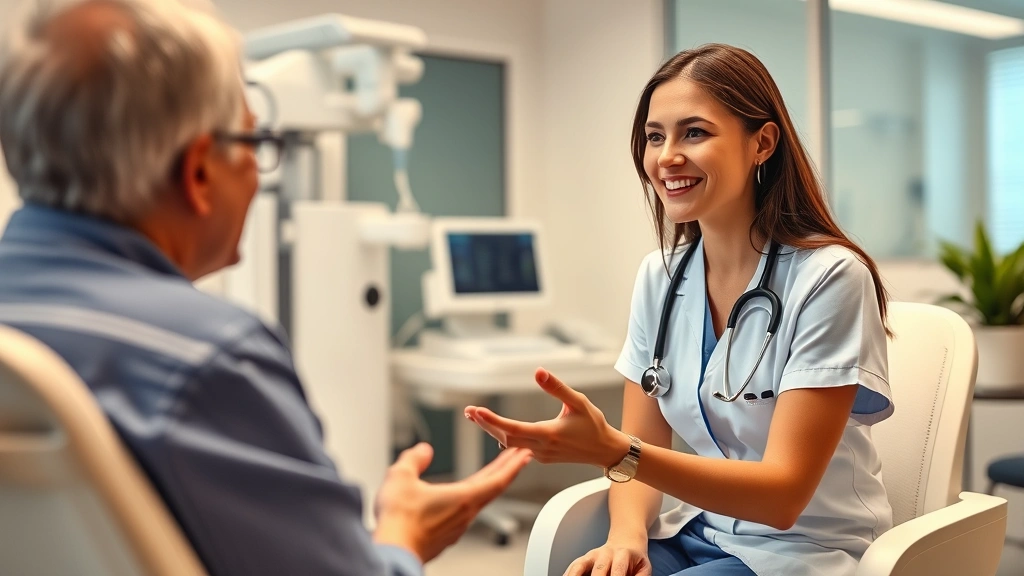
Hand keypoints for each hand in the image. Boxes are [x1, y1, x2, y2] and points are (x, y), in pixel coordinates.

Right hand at [372, 442, 531, 562]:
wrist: (392, 551)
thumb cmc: (399, 520)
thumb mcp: (402, 476)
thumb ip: (415, 459)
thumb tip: (423, 450)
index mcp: (463, 498)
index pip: (498, 480)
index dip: (513, 465)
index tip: (525, 456)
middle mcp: (465, 515)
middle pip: (492, 489)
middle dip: (506, 470)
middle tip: (518, 457)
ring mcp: (456, 529)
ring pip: (477, 503)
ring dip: (487, 485)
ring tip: (488, 475)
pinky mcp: (445, 539)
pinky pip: (462, 515)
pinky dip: (468, 500)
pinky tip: (456, 499)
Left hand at [464, 368, 630, 467]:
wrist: (605, 450)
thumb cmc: (594, 424)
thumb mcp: (578, 401)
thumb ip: (557, 387)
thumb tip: (538, 371)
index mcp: (549, 435)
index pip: (514, 429)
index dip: (492, 421)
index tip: (476, 411)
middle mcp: (542, 448)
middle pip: (505, 437)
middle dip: (486, 424)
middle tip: (469, 411)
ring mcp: (541, 455)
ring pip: (510, 444)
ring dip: (493, 430)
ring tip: (476, 416)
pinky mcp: (542, 457)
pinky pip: (518, 448)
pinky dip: (504, 436)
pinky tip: (496, 429)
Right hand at [564, 536, 651, 575]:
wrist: (626, 541)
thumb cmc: (634, 559)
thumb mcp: (644, 567)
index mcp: (622, 554)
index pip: (618, 570)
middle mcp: (605, 554)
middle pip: (598, 570)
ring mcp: (592, 556)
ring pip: (581, 565)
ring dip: (575, 575)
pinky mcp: (584, 559)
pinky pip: (574, 566)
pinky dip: (568, 573)